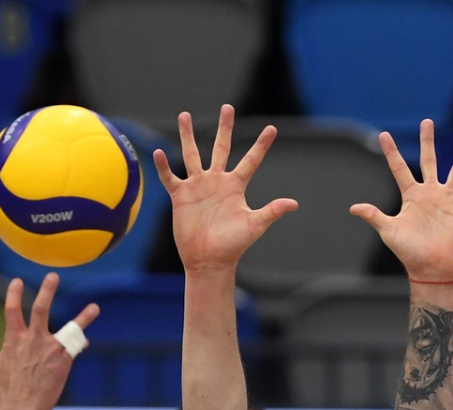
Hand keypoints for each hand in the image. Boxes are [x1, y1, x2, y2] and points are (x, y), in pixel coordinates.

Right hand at [0, 273, 96, 409]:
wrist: (20, 406)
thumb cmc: (9, 392)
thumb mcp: (4, 368)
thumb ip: (12, 354)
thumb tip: (15, 351)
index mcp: (13, 339)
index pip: (12, 310)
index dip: (14, 294)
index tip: (17, 282)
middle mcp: (32, 339)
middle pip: (40, 308)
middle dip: (48, 291)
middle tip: (54, 277)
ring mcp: (50, 348)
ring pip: (69, 327)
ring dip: (84, 316)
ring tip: (95, 308)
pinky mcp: (63, 360)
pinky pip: (76, 348)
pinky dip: (84, 342)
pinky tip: (89, 341)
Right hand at [154, 105, 297, 276]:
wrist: (209, 260)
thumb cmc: (233, 245)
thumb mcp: (254, 225)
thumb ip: (271, 211)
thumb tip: (294, 204)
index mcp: (235, 186)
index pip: (251, 160)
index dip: (261, 145)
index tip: (272, 128)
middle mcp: (217, 181)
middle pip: (221, 148)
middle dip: (225, 128)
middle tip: (228, 107)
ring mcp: (198, 187)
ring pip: (192, 155)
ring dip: (188, 136)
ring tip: (185, 115)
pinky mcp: (181, 196)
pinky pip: (170, 177)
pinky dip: (163, 166)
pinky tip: (158, 152)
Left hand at [349, 121, 452, 284]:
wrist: (433, 270)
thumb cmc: (410, 253)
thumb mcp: (390, 232)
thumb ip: (375, 216)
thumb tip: (353, 207)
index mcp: (411, 196)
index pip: (400, 168)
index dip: (391, 152)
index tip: (384, 134)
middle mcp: (430, 193)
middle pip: (430, 160)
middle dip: (428, 141)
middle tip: (427, 121)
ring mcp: (448, 200)